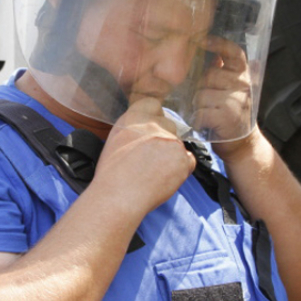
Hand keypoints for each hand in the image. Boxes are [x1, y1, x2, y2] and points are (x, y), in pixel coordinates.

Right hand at [91, 97, 195, 218]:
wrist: (118, 197)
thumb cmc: (111, 176)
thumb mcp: (115, 141)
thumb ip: (133, 130)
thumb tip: (144, 133)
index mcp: (133, 118)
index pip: (153, 104)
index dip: (155, 117)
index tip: (153, 130)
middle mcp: (153, 125)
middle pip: (169, 125)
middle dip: (165, 140)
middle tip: (153, 159)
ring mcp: (170, 140)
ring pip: (178, 145)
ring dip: (171, 157)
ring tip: (153, 173)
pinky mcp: (182, 158)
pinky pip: (188, 160)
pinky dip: (181, 169)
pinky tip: (164, 178)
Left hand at [193, 36, 253, 157]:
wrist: (242, 144)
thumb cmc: (230, 115)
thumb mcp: (230, 90)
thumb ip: (221, 72)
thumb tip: (209, 52)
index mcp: (243, 75)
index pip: (233, 52)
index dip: (218, 44)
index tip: (202, 40)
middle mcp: (242, 85)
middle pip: (207, 76)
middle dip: (200, 89)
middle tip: (206, 104)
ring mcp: (236, 100)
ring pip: (200, 95)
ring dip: (197, 107)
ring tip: (207, 114)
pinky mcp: (227, 115)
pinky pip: (200, 112)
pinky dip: (197, 120)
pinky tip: (204, 124)